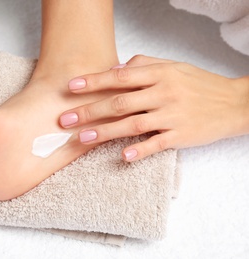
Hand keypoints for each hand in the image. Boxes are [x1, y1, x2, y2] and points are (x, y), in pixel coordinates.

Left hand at [59, 55, 248, 160]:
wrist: (235, 103)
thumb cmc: (200, 84)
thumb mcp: (174, 66)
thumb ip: (144, 64)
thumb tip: (116, 68)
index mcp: (160, 74)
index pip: (120, 76)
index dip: (94, 81)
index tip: (72, 87)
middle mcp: (163, 93)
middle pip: (119, 103)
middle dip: (89, 111)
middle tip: (65, 119)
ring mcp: (172, 116)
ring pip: (132, 124)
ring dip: (105, 132)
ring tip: (82, 138)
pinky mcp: (181, 136)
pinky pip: (156, 144)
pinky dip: (140, 150)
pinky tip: (122, 156)